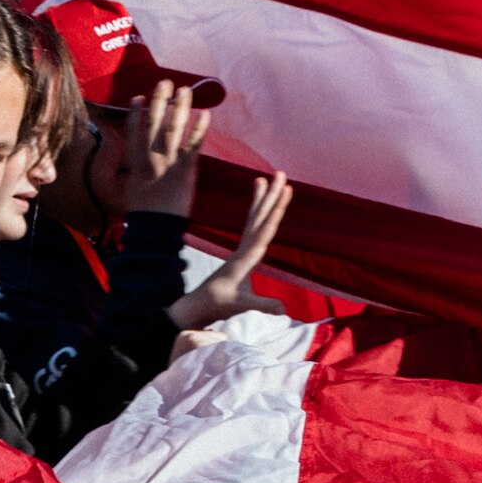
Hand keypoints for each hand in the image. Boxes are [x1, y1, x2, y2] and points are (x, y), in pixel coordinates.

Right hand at [119, 81, 214, 218]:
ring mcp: (168, 163)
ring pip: (173, 128)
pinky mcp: (185, 171)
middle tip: (165, 83)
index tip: (139, 97)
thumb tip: (138, 162)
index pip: (134, 131)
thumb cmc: (143, 214)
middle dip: (159, 100)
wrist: (155, 230)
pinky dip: (200, 129)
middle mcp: (150, 158)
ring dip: (180, 107)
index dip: (136, 112)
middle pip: (153, 122)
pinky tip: (205, 115)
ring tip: (185, 90)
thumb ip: (136, 171)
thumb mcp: (132, 189)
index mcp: (135, 162)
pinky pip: (194, 145)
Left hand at [169, 172, 292, 329]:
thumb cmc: (218, 305)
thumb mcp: (242, 306)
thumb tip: (284, 310)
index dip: (276, 209)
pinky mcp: (240, 256)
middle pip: (260, 217)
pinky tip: (259, 210)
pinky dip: (256, 216)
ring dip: (261, 200)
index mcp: (247, 257)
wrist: (196, 306)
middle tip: (281, 172)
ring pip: (253, 220)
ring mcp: (241, 251)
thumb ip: (263, 305)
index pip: (265, 228)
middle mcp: (244, 249)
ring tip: (263, 178)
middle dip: (271, 195)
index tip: (285, 189)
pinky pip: (250, 230)